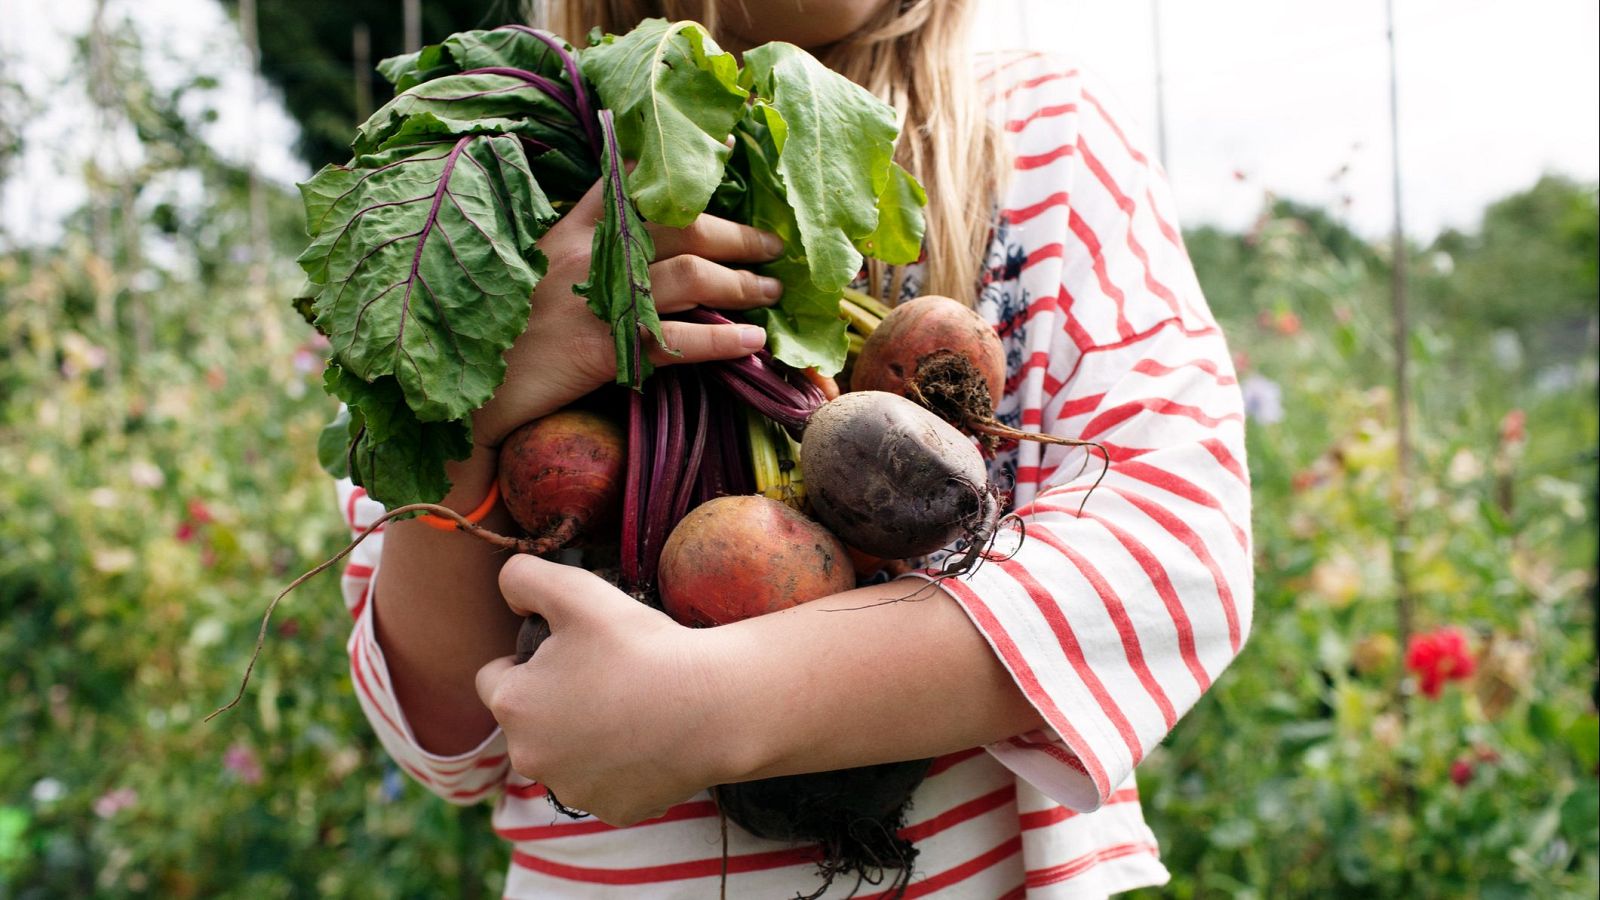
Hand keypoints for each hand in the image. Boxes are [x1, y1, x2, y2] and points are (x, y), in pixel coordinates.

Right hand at [471, 178, 784, 446]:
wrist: (468, 391)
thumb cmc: (505, 334)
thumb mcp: (534, 272)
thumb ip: (580, 249)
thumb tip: (638, 245)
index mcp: (570, 231)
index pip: (631, 183)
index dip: (681, 168)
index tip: (725, 150)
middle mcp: (586, 255)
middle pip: (681, 227)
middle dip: (737, 235)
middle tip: (772, 246)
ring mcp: (595, 301)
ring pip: (690, 277)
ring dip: (742, 283)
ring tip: (771, 293)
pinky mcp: (601, 350)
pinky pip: (677, 341)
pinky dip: (722, 341)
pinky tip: (751, 342)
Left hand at [474, 555, 738, 825]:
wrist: (713, 705)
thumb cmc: (642, 647)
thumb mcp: (577, 590)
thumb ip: (523, 577)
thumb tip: (508, 589)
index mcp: (513, 705)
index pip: (494, 678)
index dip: (528, 659)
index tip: (570, 652)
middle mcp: (530, 757)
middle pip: (529, 722)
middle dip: (553, 700)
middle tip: (604, 676)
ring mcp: (572, 790)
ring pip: (565, 755)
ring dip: (583, 736)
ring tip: (629, 706)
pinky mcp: (612, 810)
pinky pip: (605, 782)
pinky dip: (620, 765)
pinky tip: (649, 739)